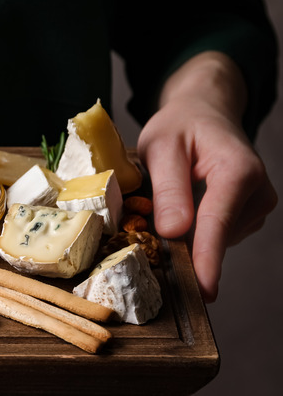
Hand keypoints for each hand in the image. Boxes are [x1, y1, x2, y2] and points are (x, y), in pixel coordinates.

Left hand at [138, 52, 276, 302]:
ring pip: (214, 240)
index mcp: (238, 170)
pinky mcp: (247, 217)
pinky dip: (194, 233)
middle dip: (181, 245)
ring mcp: (256, 207)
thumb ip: (168, 188)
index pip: (218, 222)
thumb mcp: (160, 147)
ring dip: (186, 235)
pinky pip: (215, 236)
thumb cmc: (180, 126)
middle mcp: (257, 192)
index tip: (203, 288)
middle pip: (215, 236)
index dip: (207, 258)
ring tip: (167, 204)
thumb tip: (173, 232)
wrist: (203, 114)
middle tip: (146, 235)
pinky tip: (182, 211)